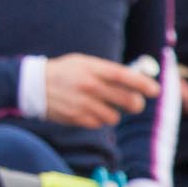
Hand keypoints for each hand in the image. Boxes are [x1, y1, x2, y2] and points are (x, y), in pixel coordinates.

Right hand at [44, 54, 160, 127]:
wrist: (33, 85)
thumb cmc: (64, 72)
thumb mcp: (84, 63)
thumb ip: (107, 71)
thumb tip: (135, 79)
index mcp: (93, 69)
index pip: (125, 77)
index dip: (143, 84)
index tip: (154, 90)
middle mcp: (90, 86)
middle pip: (127, 100)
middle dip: (135, 104)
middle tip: (134, 103)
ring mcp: (83, 104)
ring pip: (114, 116)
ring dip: (114, 113)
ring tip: (104, 106)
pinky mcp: (77, 118)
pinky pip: (99, 124)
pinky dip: (98, 119)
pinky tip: (89, 111)